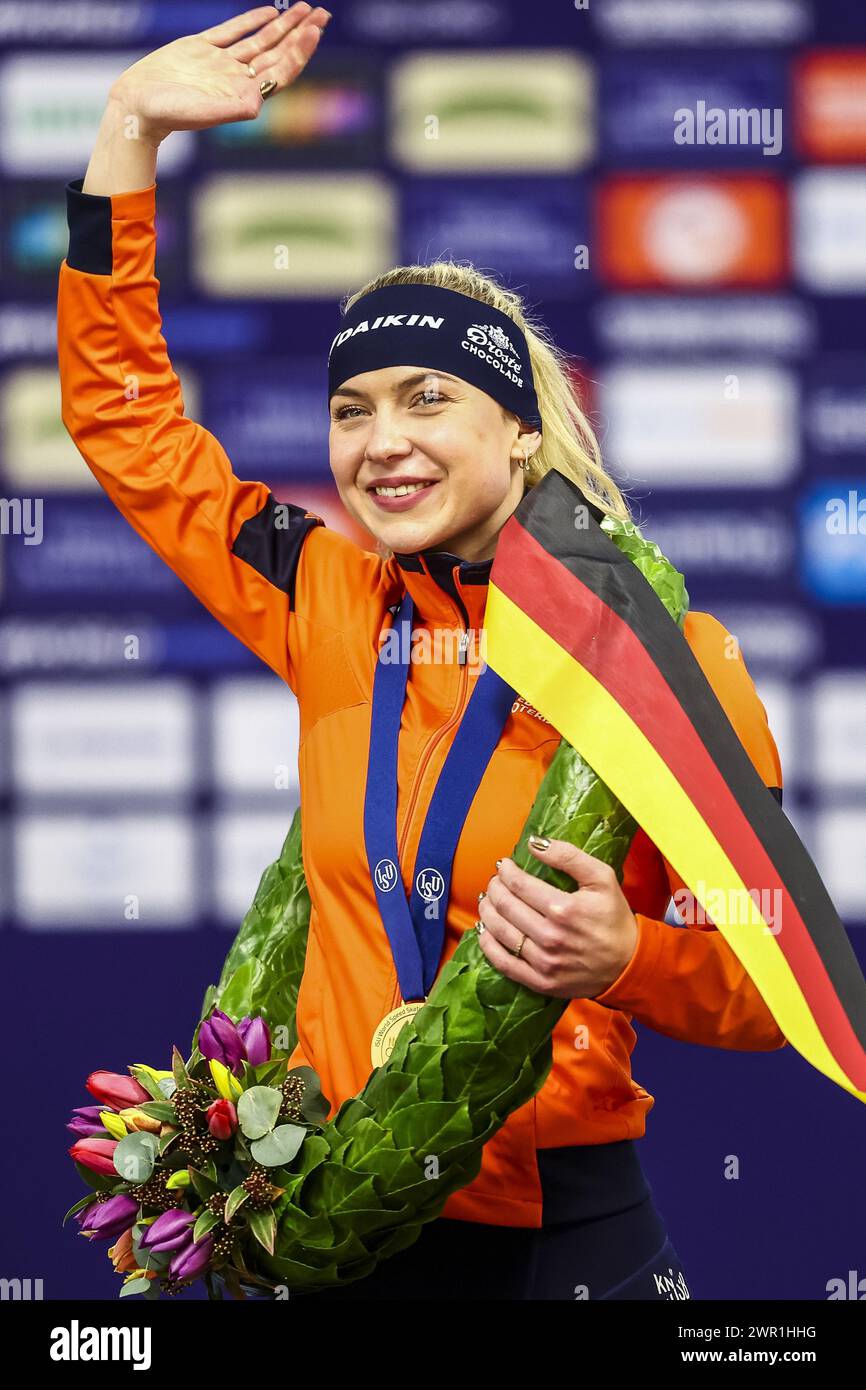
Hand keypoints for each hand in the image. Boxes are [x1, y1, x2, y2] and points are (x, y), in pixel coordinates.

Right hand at [108, 3, 330, 143]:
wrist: (137, 105)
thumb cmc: (168, 114)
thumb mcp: (200, 112)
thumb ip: (231, 108)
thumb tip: (257, 104)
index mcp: (242, 94)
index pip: (280, 71)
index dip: (299, 52)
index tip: (314, 31)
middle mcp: (235, 78)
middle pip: (277, 53)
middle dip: (300, 33)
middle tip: (323, 14)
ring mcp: (219, 63)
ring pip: (260, 40)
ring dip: (283, 25)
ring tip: (305, 9)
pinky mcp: (200, 48)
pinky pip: (232, 31)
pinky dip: (251, 21)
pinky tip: (269, 12)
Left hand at [474, 838, 638, 999]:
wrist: (628, 963)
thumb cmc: (614, 917)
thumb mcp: (602, 877)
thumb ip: (568, 856)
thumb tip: (533, 843)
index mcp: (564, 909)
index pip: (519, 885)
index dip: (505, 871)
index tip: (503, 865)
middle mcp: (551, 937)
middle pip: (506, 906)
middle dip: (494, 888)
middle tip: (495, 881)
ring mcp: (544, 962)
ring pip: (500, 932)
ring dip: (487, 912)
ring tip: (487, 901)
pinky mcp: (540, 982)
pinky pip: (503, 963)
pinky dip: (488, 945)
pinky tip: (485, 931)